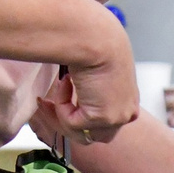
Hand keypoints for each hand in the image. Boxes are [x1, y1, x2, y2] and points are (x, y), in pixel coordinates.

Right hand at [33, 14, 136, 144]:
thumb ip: (88, 89)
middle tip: (45, 104)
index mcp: (128, 100)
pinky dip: (61, 105)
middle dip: (65, 123)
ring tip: (52, 92)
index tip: (56, 103)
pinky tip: (65, 83)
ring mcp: (117, 118)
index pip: (104, 125)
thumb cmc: (95, 42)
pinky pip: (71, 124)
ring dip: (60, 116)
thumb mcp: (95, 70)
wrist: (96, 36)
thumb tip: (68, 95)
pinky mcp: (102, 119)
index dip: (78, 117)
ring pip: (81, 135)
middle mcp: (127, 112)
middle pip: (93, 135)